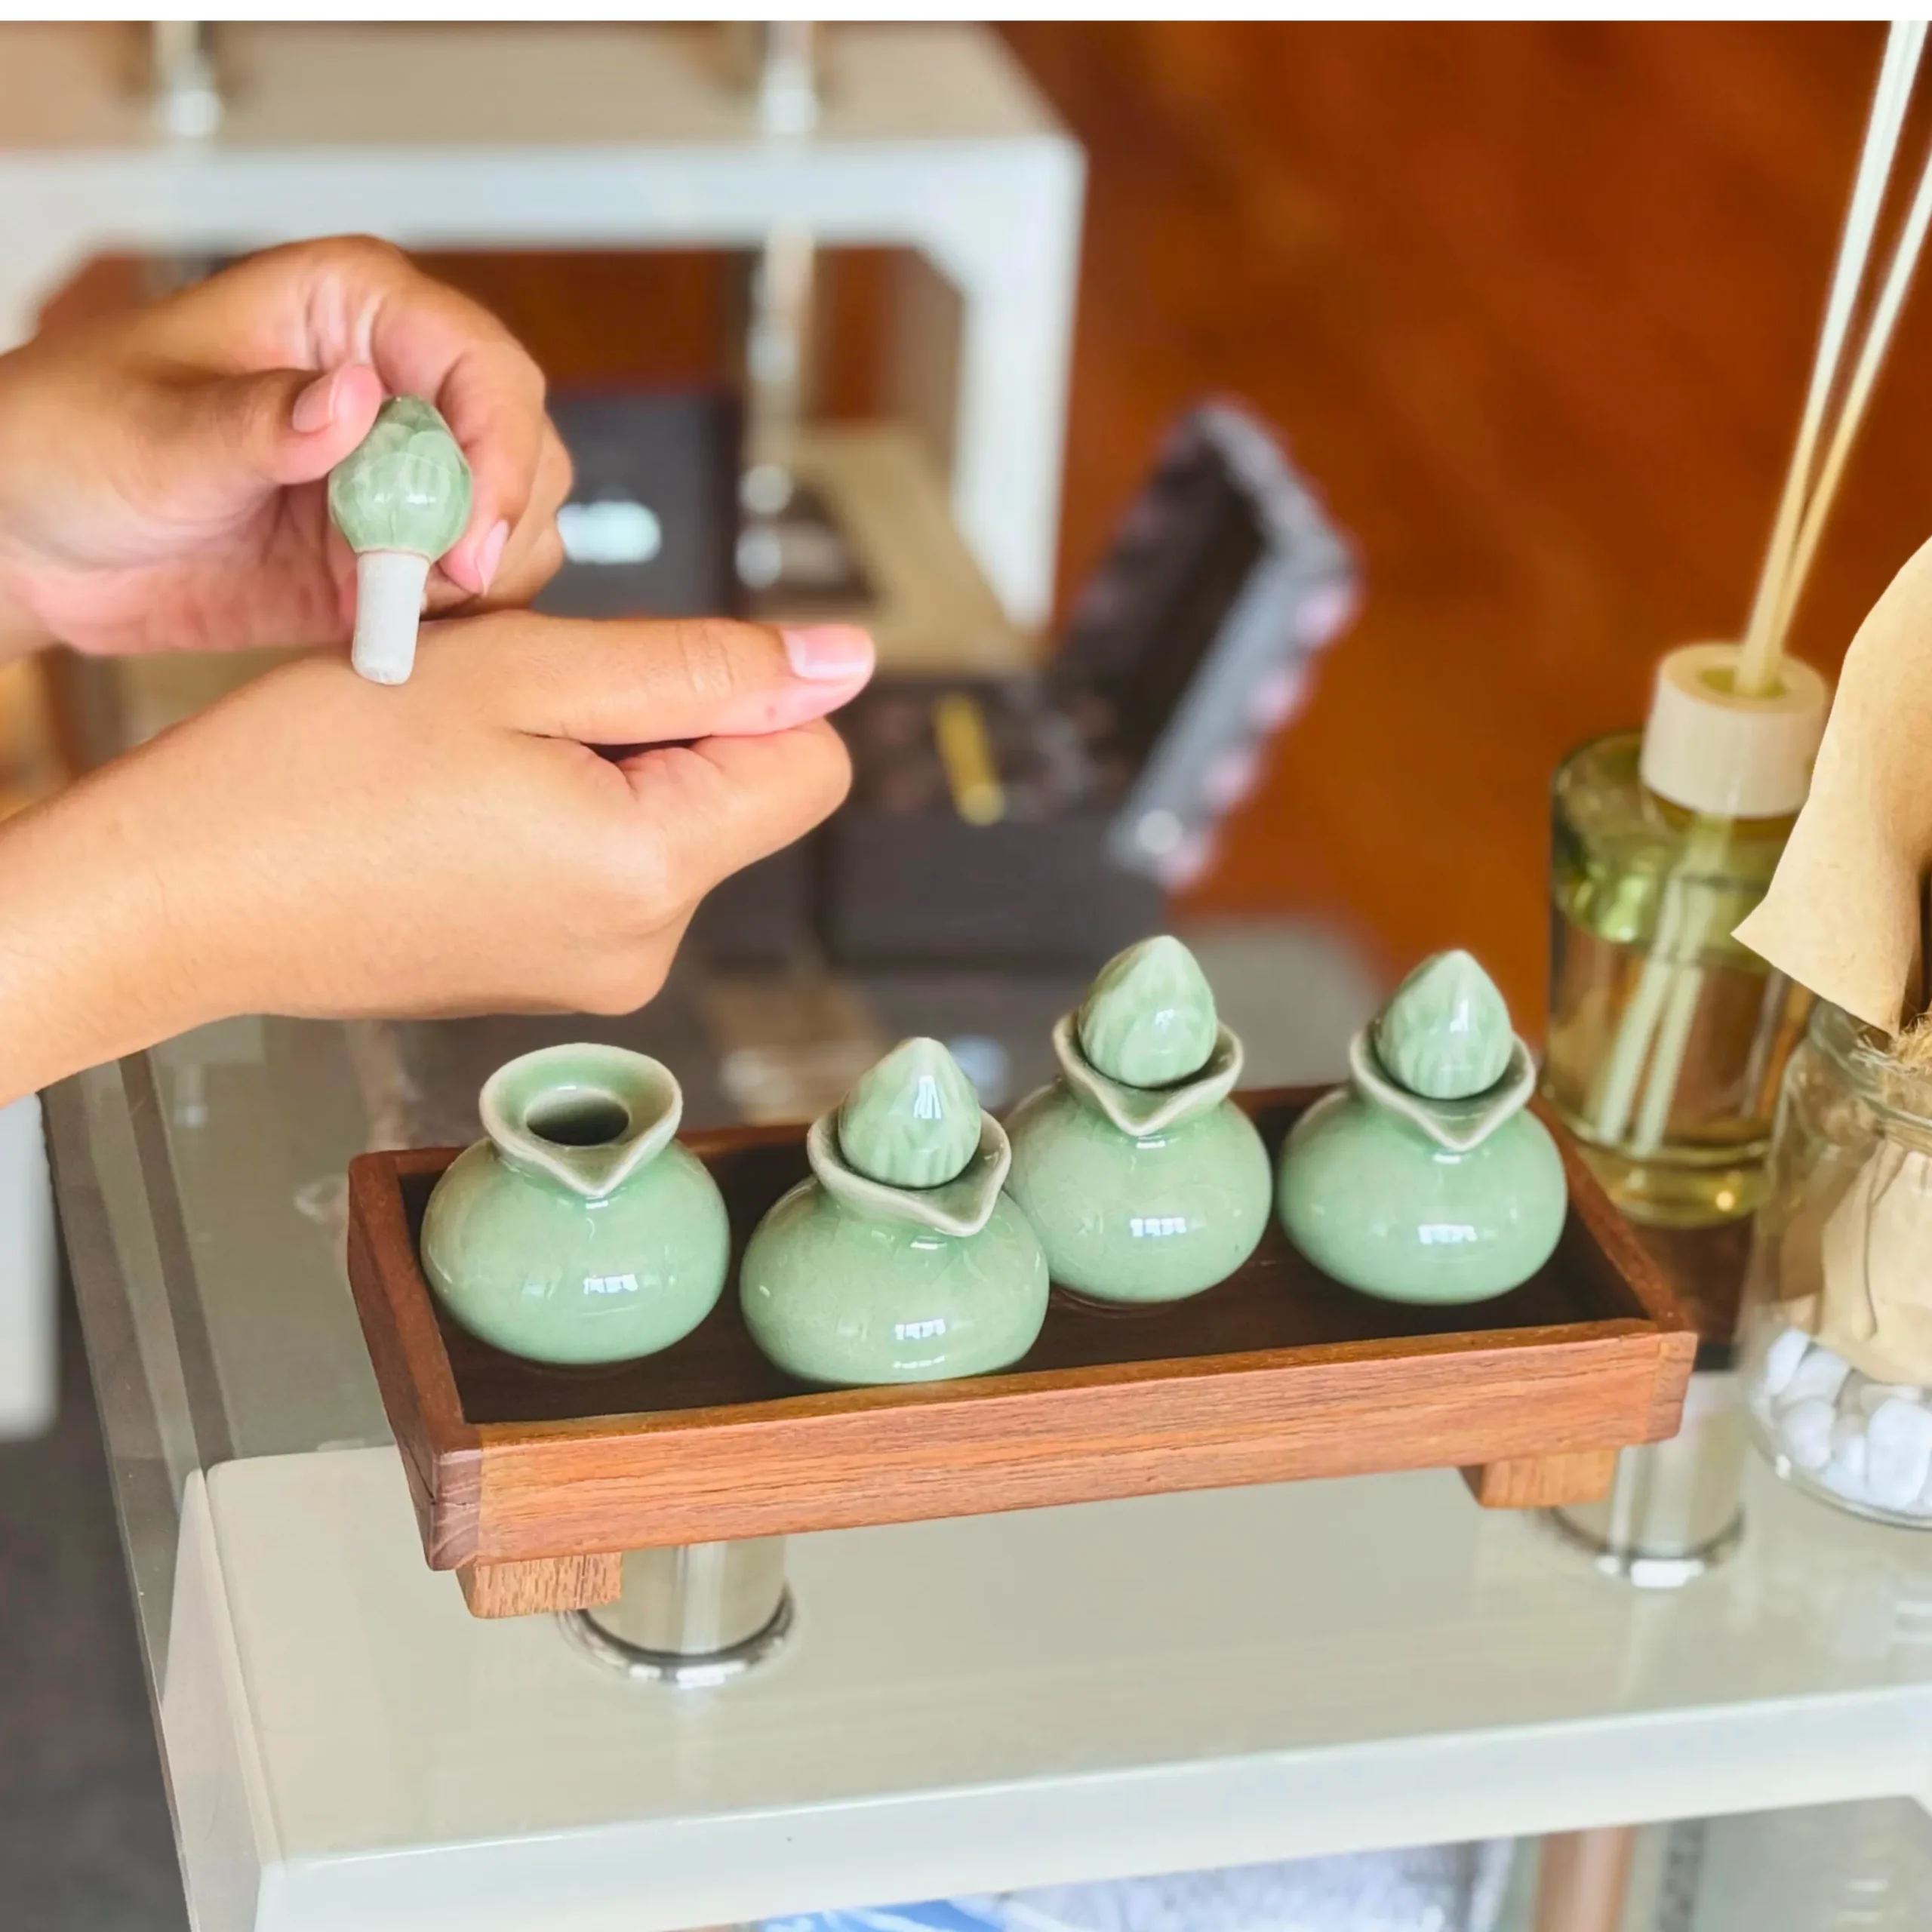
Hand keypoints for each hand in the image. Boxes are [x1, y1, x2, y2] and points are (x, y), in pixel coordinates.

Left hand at [0, 237, 568, 657]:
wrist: (31, 542)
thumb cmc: (70, 439)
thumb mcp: (152, 430)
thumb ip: (258, 421)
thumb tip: (357, 400)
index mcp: (354, 313)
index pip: (484, 366)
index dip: (500, 448)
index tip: (470, 535)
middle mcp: (399, 391)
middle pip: (525, 451)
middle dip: (501, 525)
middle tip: (445, 586)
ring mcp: (401, 481)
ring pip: (515, 530)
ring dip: (483, 582)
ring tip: (396, 607)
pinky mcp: (390, 559)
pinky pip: (469, 597)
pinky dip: (454, 624)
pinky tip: (391, 629)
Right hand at [0, 616, 872, 1103]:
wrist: (181, 897)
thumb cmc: (315, 775)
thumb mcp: (519, 673)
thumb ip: (700, 666)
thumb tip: (845, 662)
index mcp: (655, 871)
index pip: (810, 761)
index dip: (738, 690)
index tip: (622, 669)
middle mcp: (646, 946)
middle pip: (736, 789)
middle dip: (652, 723)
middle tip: (511, 711)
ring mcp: (598, 974)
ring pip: (668, 820)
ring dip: (596, 760)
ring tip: (471, 759)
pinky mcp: (550, 975)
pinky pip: (608, 865)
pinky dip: (558, 812)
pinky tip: (459, 804)